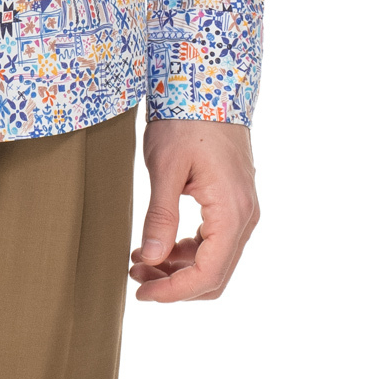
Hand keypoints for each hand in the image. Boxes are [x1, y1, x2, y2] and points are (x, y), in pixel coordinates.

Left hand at [130, 118, 259, 301]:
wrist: (207, 84)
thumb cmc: (185, 120)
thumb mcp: (166, 166)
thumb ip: (161, 216)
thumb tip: (152, 260)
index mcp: (231, 212)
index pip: (208, 274)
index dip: (174, 292)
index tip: (142, 294)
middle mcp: (245, 216)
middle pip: (214, 274)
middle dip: (174, 284)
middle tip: (135, 277)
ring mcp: (242, 209)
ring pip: (215, 259)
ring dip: (179, 268)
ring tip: (140, 261)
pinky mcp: (233, 201)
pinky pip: (214, 240)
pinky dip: (187, 250)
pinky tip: (158, 245)